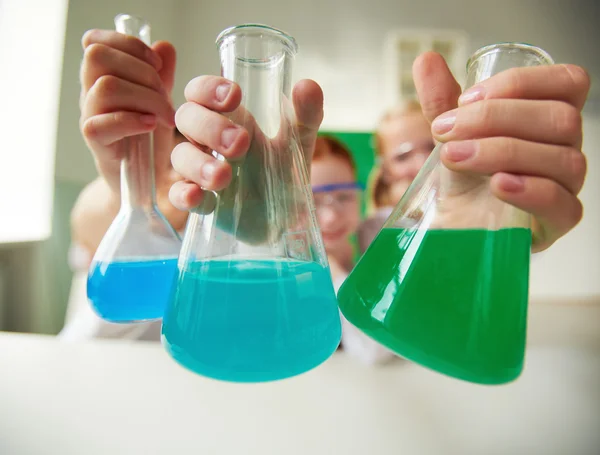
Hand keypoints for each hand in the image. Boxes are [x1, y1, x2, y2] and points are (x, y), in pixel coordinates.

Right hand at [79, 30, 178, 198]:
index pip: (95, 42)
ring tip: (166, 116)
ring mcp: (90, 118)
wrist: (148, 183)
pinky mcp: (97, 145)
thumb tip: (164, 47)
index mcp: (102, 77)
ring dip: (145, 98)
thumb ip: (161, 74)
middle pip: (98, 57)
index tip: (157, 63)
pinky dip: (131, 121)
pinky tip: (151, 125)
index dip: (128, 45)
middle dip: (142, 71)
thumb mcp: (159, 101)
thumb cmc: (151, 139)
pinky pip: (100, 124)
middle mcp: (90, 93)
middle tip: (167, 97)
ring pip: (104, 87)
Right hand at [168, 76, 323, 239]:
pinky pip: (178, 195)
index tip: (234, 96)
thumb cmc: (283, 171)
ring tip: (226, 176)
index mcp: (227, 118)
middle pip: (186, 118)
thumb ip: (306, 114)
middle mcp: (207, 141)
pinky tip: (198, 196)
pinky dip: (184, 194)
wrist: (286, 217)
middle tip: (241, 143)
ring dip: (198, 163)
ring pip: (179, 156)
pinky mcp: (200, 202)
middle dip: (209, 127)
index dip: (207, 88)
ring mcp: (200, 171)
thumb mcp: (299, 142)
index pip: (200, 91)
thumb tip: (306, 85)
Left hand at [413, 52, 589, 251]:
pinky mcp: (556, 225)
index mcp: (546, 122)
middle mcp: (564, 151)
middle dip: (495, 118)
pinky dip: (529, 190)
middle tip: (446, 131)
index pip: (568, 84)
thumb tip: (427, 61)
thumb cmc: (461, 183)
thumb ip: (442, 100)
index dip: (521, 83)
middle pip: (560, 119)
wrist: (451, 230)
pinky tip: (497, 185)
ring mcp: (565, 189)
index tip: (466, 98)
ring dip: (501, 151)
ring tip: (454, 158)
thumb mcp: (449, 137)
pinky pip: (563, 205)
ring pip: (562, 158)